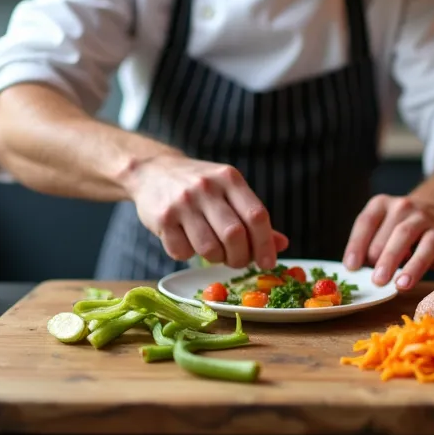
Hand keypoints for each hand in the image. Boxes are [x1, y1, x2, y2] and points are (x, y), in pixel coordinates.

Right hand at [124, 155, 284, 268]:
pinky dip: (188, 255)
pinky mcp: (163, 218)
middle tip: (237, 261)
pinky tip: (186, 241)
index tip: (268, 263)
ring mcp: (183, 202)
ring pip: (209, 249)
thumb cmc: (198, 187)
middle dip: (240, 257)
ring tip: (212, 250)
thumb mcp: (228, 191)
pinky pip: (182, 252)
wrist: (151, 171)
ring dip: (215, 259)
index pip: (257, 216)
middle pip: (234, 236)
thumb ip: (253, 217)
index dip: (265, 244)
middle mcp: (207, 187)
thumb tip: (281, 245)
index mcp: (229, 179)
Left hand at [343, 194, 433, 289]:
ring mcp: (422, 218)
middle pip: (383, 233)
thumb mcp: (386, 229)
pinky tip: (404, 283)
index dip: (356, 245)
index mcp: (381, 204)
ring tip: (381, 281)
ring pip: (403, 236)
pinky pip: (425, 251)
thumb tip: (358, 271)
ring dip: (390, 260)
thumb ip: (372, 244)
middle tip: (370, 280)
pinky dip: (413, 268)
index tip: (350, 267)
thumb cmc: (405, 230)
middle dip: (374, 258)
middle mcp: (401, 207)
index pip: (365, 222)